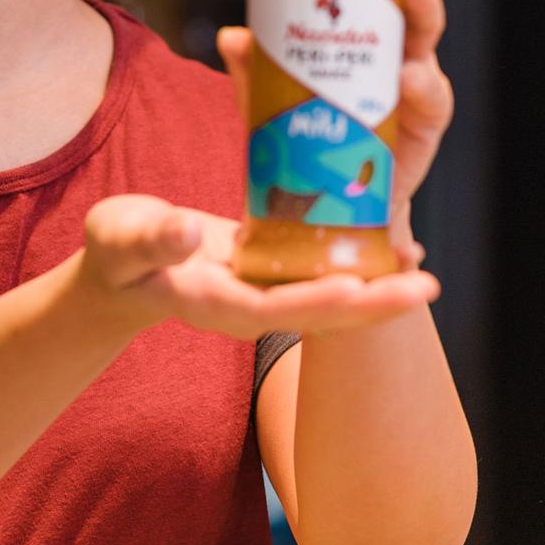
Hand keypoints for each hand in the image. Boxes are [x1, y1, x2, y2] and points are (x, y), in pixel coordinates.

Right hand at [73, 194, 438, 340]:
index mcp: (215, 303)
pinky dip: (358, 262)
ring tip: (424, 267)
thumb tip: (188, 232)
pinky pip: (323, 272)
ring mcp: (264, 291)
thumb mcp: (121, 239)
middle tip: (428, 286)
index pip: (272, 309)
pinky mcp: (273, 271)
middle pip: (318, 312)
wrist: (123, 268)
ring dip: (378, 287)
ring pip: (328, 295)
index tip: (357, 287)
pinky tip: (393, 244)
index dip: (315, 299)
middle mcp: (249, 306)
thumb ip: (153, 239)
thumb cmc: (116, 253)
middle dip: (373, 304)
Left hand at [216, 0, 456, 255]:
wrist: (328, 224)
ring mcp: (413, 93)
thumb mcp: (270, 101)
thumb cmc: (310, 146)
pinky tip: (407, 77)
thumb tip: (232, 33)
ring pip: (427, 40)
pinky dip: (418, 87)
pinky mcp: (418, 135)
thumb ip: (257, 69)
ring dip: (421, 9)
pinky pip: (427, 104)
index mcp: (368, 34)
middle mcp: (398, 55)